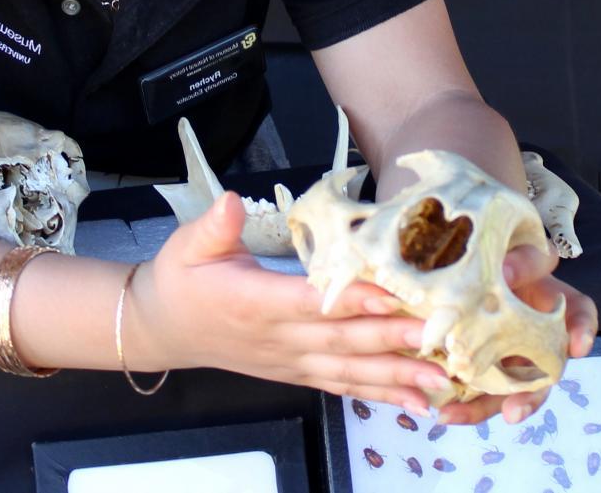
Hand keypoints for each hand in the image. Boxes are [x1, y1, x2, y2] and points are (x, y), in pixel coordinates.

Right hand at [132, 192, 451, 413]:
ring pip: (346, 371)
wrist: (162, 328)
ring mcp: (287, 361)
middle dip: (390, 340)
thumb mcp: (187, 245)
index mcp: (252, 303)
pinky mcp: (295, 372)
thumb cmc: (179, 281)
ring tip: (438, 379)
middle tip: (436, 337)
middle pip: (339, 341)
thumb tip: (232, 202)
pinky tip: (415, 399)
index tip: (393, 297)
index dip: (351, 301)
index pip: (309, 303)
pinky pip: (341, 385)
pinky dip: (379, 393)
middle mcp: (275, 339)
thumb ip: (214, 226)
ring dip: (394, 376)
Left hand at [433, 243, 599, 425]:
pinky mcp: (486, 366)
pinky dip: (464, 404)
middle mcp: (538, 337)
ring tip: (460, 415)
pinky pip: (481, 391)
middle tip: (516, 411)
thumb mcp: (517, 251)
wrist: (473, 263)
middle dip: (531, 397)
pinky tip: (445, 412)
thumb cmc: (503, 255)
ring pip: (509, 391)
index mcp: (555, 305)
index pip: (581, 313)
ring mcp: (512, 355)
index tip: (580, 345)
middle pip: (545, 373)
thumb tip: (505, 270)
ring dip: (487, 408)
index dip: (584, 329)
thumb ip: (520, 260)